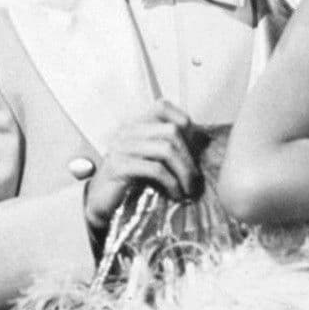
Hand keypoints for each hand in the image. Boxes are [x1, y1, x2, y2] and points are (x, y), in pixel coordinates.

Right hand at [83, 101, 203, 232]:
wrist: (103, 203)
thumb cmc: (132, 181)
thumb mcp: (153, 159)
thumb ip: (171, 147)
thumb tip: (205, 141)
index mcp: (136, 123)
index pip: (162, 106)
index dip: (184, 124)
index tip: (194, 150)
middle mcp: (127, 130)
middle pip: (171, 130)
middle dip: (189, 156)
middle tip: (196, 178)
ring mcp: (121, 146)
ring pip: (165, 149)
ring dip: (184, 172)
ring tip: (189, 189)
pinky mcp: (118, 166)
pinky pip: (154, 169)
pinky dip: (171, 183)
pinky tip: (176, 194)